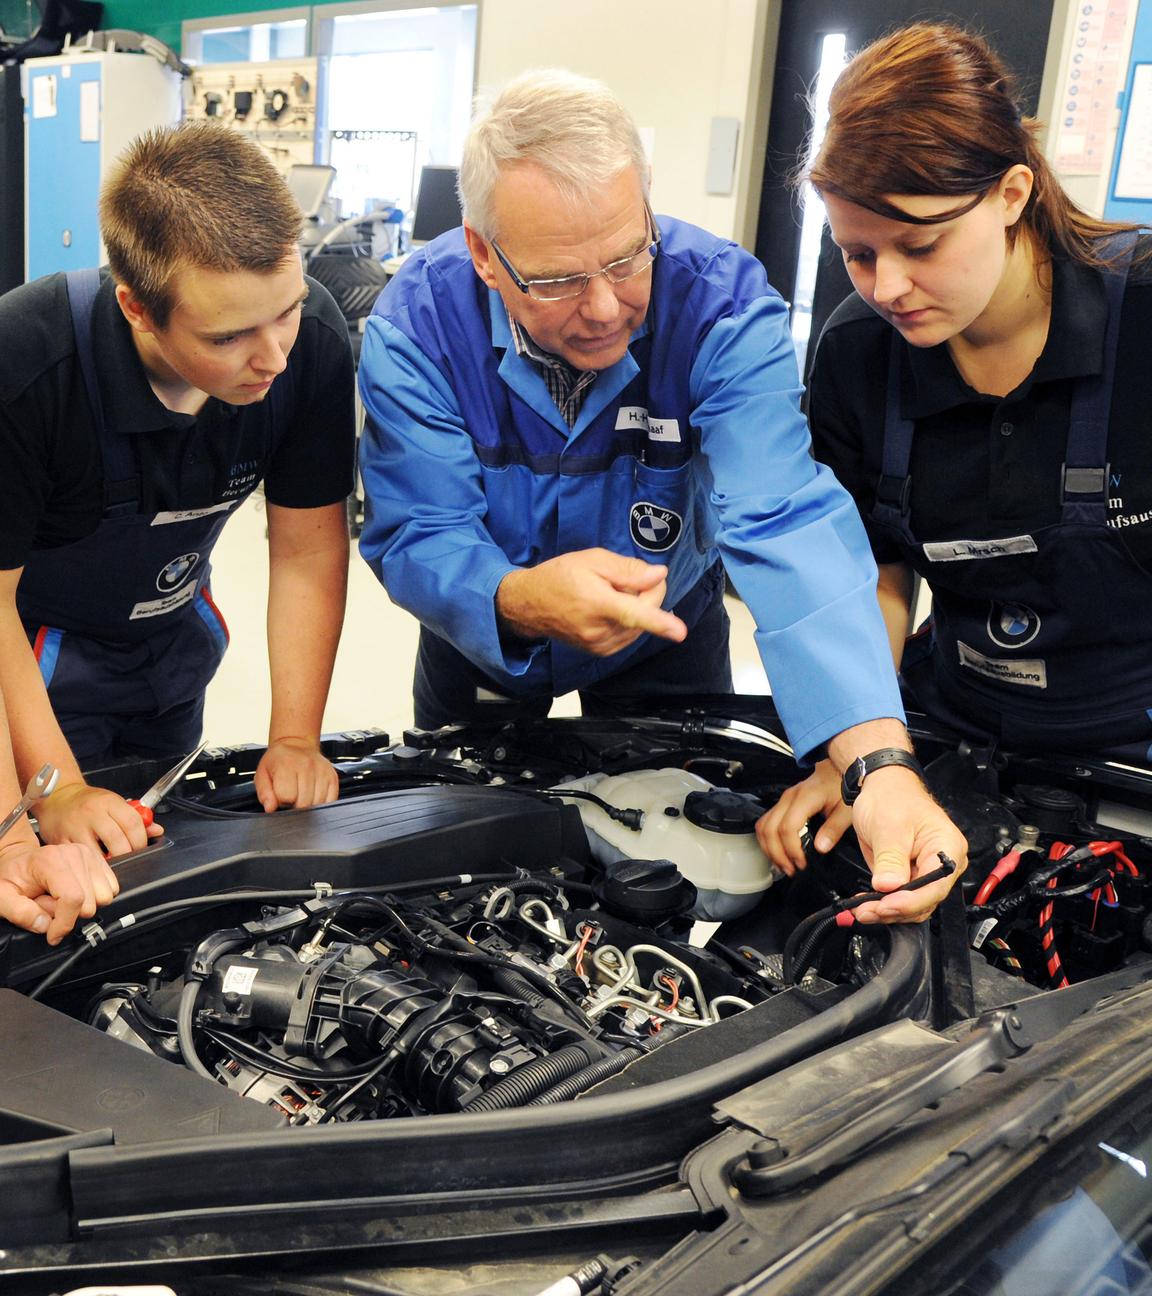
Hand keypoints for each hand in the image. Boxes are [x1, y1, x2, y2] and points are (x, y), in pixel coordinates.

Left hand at [0, 836, 118, 943]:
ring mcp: (89, 855)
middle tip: (49, 906)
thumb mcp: (2, 898)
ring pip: (104, 898)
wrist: (21, 861)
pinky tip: (74, 892)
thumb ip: (19, 914)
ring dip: (83, 906)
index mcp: (51, 861)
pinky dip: (94, 897)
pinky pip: (111, 889)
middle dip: (70, 914)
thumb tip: (45, 925)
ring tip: (61, 898)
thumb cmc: (13, 878)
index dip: (64, 923)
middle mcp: (75, 854)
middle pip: (91, 903)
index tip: (52, 934)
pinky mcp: (99, 860)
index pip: (73, 898)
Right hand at [34, 781, 161, 857]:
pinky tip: (94, 864)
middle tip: (128, 856)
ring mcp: (75, 827)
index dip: (141, 840)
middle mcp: (92, 813)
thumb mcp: (114, 803)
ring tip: (112, 863)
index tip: (141, 846)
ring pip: (97, 853)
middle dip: (127, 854)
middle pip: (117, 841)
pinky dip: (89, 865)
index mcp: (109, 802)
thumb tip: (156, 831)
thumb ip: (136, 818)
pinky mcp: (60, 840)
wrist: (58, 797)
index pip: (133, 824)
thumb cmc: (89, 801)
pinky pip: (79, 858)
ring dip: (108, 863)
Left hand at [255, 737, 338, 812]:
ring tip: (301, 792)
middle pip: (303, 803)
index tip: (280, 793)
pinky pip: (330, 800)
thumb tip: (270, 807)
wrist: (296, 744)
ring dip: (308, 804)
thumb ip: (264, 793)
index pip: (286, 797)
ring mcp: (322, 771)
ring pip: (317, 804)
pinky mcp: (333, 776)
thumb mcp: (262, 773)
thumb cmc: (278, 761)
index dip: (281, 800)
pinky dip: (321, 802)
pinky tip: (313, 794)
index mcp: (287, 765)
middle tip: (291, 794)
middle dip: (295, 804)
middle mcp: (307, 766)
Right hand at [496, 549, 687, 655]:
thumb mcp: (592, 560)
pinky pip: (630, 634)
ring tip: (610, 594)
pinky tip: (611, 608)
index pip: (633, 613)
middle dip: (646, 592)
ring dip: (637, 608)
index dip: (659, 622)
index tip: (679, 632)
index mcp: (597, 603)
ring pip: (640, 625)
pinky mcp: (602, 652)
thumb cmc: (560, 577)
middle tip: (626, 577)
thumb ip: (627, 569)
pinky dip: (630, 620)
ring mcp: (600, 645)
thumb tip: (658, 576)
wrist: (530, 605)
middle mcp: (600, 630)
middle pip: (645, 612)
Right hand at [756, 759, 849, 874]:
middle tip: (790, 869)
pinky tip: (777, 852)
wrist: (839, 769)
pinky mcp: (782, 804)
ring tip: (782, 864)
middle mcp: (789, 798)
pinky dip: (768, 840)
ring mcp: (783, 800)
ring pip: (763, 826)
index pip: (787, 827)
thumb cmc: (843, 785)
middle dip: (777, 854)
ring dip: (769, 849)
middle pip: (769, 829)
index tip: (802, 863)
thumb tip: (821, 848)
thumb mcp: (846, 809)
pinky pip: (765, 823)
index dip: (792, 849)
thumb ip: (834, 829)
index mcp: (805, 798)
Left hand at [848, 767, 967, 923]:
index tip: (885, 905)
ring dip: (886, 912)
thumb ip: (891, 858)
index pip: (935, 886)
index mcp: (947, 848)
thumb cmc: (892, 797)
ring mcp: (925, 872)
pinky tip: (865, 905)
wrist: (881, 788)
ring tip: (862, 910)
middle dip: (894, 910)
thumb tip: (889, 886)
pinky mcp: (909, 877)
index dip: (909, 901)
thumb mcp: (889, 825)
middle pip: (924, 901)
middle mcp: (942, 864)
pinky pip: (899, 899)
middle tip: (866, 911)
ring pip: (911, 905)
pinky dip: (882, 905)